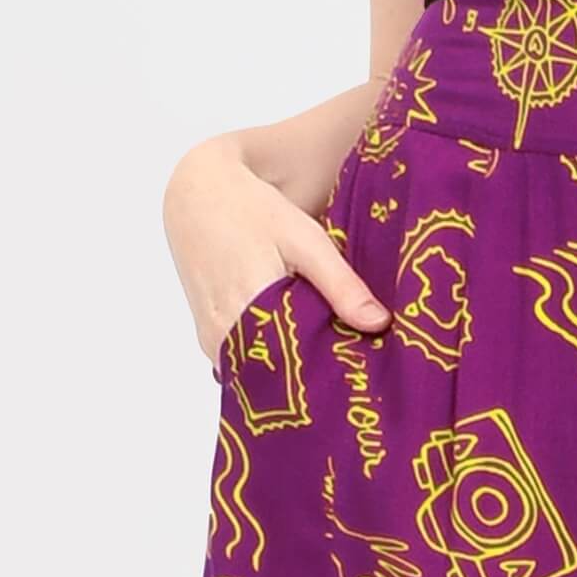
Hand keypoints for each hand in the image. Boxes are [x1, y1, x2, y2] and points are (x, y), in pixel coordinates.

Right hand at [163, 138, 390, 371]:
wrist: (197, 196)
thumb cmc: (253, 212)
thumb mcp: (306, 241)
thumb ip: (340, 285)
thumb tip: (379, 323)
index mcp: (249, 311)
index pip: (293, 369)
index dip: (326, 376)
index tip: (357, 380)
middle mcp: (222, 334)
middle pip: (273, 376)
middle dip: (309, 378)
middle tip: (348, 376)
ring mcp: (210, 339)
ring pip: (255, 372)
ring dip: (287, 369)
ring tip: (325, 361)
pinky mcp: (206, 335)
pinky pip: (239, 361)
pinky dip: (266, 358)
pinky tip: (293, 345)